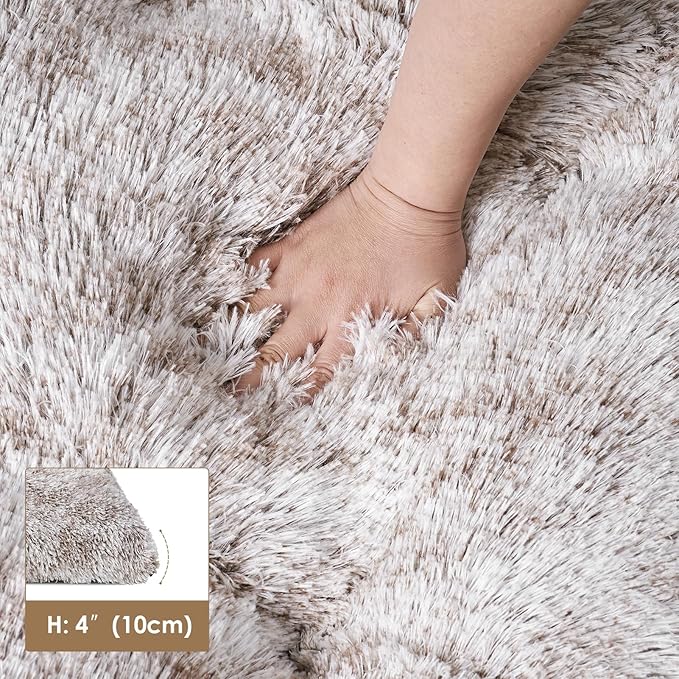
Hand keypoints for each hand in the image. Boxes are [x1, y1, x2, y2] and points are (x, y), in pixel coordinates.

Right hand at [235, 163, 466, 398]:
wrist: (408, 193)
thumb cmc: (428, 246)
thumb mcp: (436, 298)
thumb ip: (417, 334)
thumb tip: (398, 363)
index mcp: (351, 320)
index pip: (319, 371)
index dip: (297, 394)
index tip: (276, 410)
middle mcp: (319, 301)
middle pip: (277, 348)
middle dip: (252, 374)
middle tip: (231, 391)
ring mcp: (300, 271)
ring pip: (256, 309)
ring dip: (238, 330)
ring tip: (214, 347)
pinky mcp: (293, 244)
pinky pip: (257, 265)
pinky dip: (242, 281)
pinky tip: (228, 293)